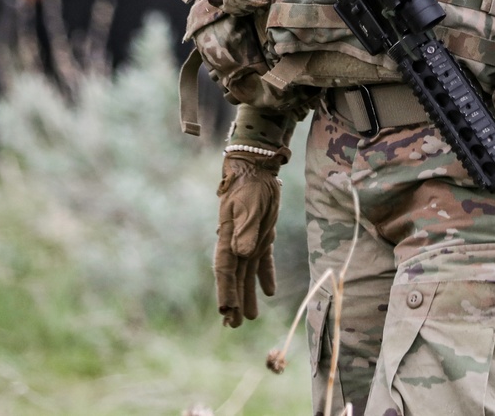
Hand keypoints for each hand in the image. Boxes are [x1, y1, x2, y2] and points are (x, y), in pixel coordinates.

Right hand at [215, 151, 281, 326]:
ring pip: (247, 273)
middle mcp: (236, 242)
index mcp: (228, 236)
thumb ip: (246, 229)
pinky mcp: (262, 235)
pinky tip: (268, 291)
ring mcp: (249, 239)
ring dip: (247, 293)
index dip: (225, 292)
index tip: (225, 312)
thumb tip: (242, 254)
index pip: (225, 270)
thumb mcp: (250, 206)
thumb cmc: (250, 185)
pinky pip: (262, 260)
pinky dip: (265, 276)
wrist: (257, 169)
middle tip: (233, 325)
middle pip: (234, 277)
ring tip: (248, 317)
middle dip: (233, 300)